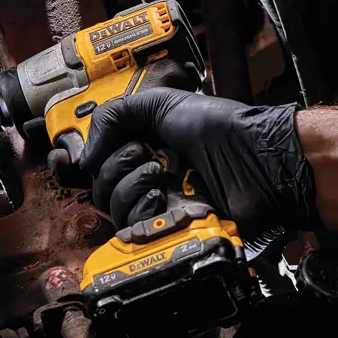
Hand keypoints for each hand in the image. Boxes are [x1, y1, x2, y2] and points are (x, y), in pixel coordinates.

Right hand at [80, 89, 316, 234]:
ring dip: (128, 190)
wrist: (254, 158)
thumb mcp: (160, 103)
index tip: (92, 154)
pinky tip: (159, 199)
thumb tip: (83, 159)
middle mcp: (147, 176)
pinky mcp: (172, 230)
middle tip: (143, 155)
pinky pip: (137, 233)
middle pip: (100, 188)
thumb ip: (114, 118)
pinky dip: (140, 215)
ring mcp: (160, 206)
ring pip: (114, 211)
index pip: (97, 162)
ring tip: (157, 175)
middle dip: (114, 170)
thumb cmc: (216, 126)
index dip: (85, 161)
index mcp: (142, 146)